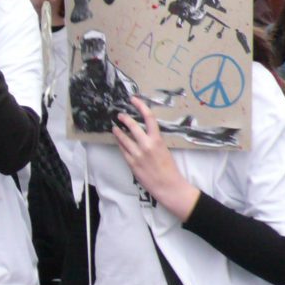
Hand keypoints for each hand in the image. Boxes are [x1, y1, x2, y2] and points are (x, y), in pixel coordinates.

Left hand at [114, 98, 198, 219]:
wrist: (168, 185)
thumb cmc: (169, 168)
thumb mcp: (164, 149)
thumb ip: (154, 140)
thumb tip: (144, 132)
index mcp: (157, 139)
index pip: (148, 117)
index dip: (140, 106)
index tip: (133, 99)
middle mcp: (146, 145)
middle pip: (132, 126)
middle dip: (124, 118)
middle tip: (120, 115)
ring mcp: (137, 154)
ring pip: (123, 138)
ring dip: (118, 131)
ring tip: (114, 127)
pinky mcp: (131, 163)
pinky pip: (122, 150)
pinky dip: (120, 144)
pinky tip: (118, 141)